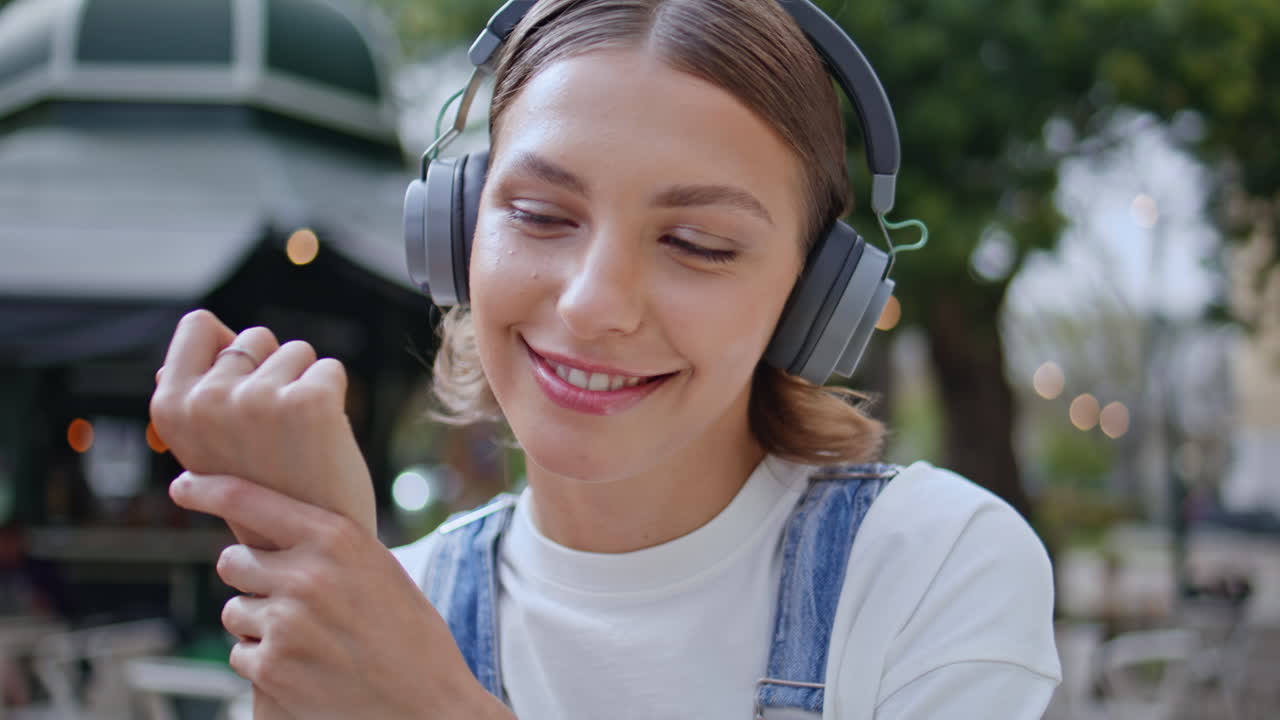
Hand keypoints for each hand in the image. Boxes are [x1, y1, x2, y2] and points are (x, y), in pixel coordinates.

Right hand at [150, 310, 375, 539]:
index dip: (227, 347)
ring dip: (304, 384)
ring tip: (297, 437)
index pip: (197, 325)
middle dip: (272, 371)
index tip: (242, 385)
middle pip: (254, 337)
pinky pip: (330, 369)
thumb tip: (179, 359)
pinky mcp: (309, 403)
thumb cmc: (260, 488)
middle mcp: (207, 400)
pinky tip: (323, 437)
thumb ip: (191, 401)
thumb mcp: (206, 447)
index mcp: (170, 407)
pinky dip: (334, 396)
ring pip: (296, 351)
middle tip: (274, 431)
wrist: (307, 545)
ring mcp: (257, 400)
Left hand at [171, 472, 514, 719]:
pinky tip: (308, 666)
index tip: (183, 487)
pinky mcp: (271, 668)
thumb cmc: (411, 637)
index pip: (247, 499)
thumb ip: (328, 547)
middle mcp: (306, 574)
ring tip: (310, 639)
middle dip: (251, 577)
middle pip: (233, 562)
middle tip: (287, 596)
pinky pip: (241, 654)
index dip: (205, 488)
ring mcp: (285, 622)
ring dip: (259, 623)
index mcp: (337, 538)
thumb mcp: (380, 570)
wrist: (428, 706)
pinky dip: (265, 661)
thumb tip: (271, 533)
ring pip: (235, 611)